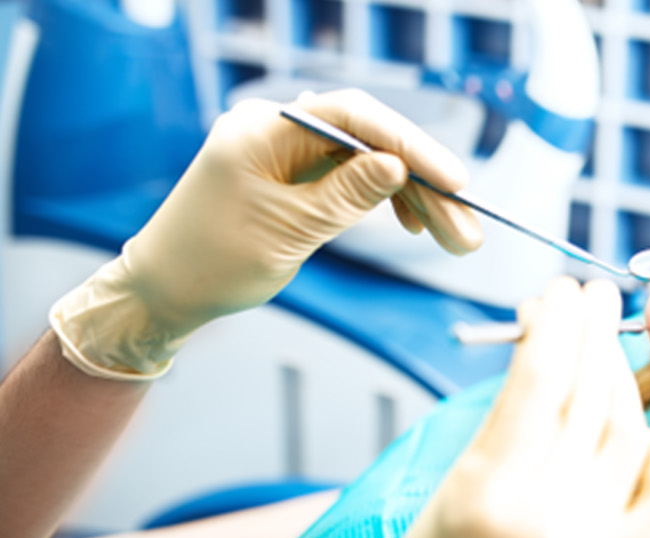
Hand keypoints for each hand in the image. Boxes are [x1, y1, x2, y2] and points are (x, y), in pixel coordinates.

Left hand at [48, 89, 478, 379]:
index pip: (351, 117)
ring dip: (415, 199)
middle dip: (424, 183)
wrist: (165, 292)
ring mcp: (288, 153)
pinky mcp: (296, 177)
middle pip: (369, 143)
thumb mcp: (287, 232)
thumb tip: (398, 165)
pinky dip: (387, 202)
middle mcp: (277, 131)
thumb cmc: (212, 262)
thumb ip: (346, 195)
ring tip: (457, 237)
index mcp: (262, 130)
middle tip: (467, 226)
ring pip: (369, 165)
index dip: (408, 143)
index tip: (453, 179)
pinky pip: (353, 180)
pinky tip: (418, 224)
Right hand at [345, 279, 649, 537]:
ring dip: (619, 378)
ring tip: (606, 343)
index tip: (559, 292)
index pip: (538, 383)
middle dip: (591, 335)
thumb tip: (553, 349)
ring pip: (625, 433)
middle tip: (592, 294)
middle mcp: (543, 518)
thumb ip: (506, 424)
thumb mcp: (449, 488)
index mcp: (483, 492)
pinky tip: (639, 423)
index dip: (553, 327)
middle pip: (585, 399)